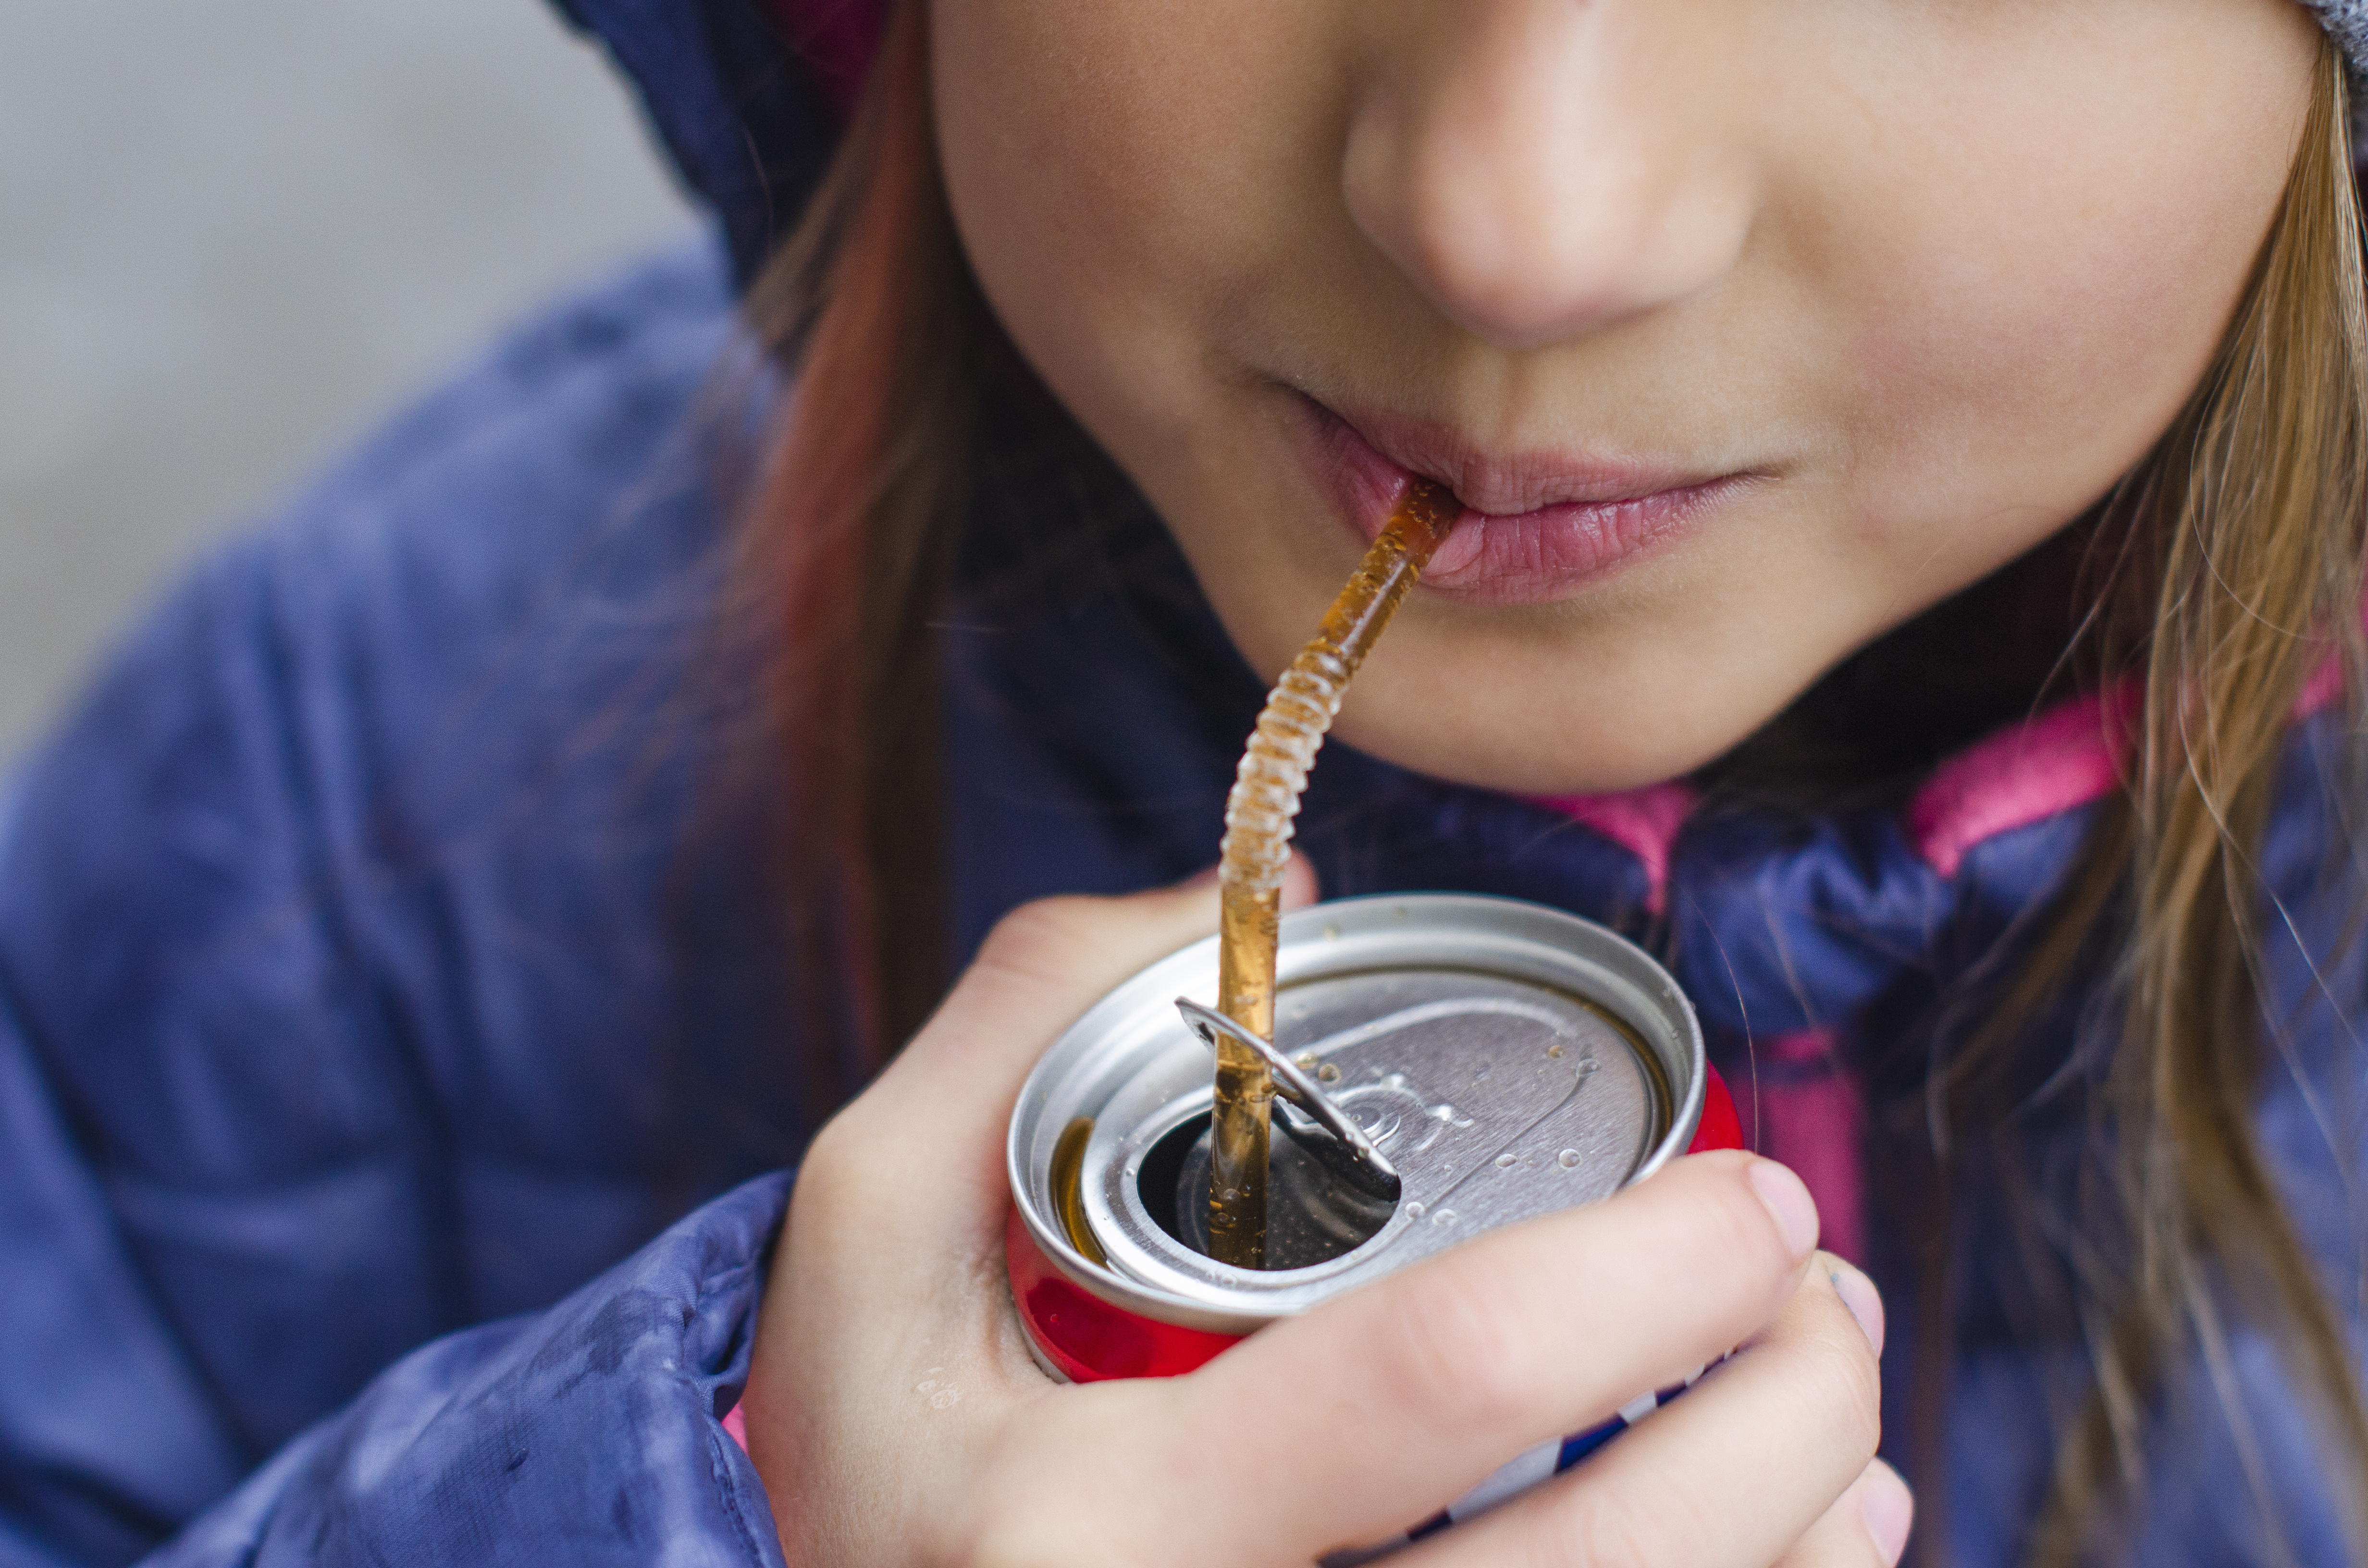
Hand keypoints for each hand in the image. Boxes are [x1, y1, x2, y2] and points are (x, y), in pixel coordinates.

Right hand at [742, 869, 1908, 1566]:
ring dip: (1810, 1530)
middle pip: (1615, 1564)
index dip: (1652, 1271)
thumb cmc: (871, 1467)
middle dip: (1790, 1409)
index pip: (1443, 1374)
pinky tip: (1814, 1546)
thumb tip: (1270, 898)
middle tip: (1821, 1288)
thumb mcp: (868, 1228)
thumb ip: (1032, 1019)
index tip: (1749, 1192)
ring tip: (1839, 1399)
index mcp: (1086, 1528)